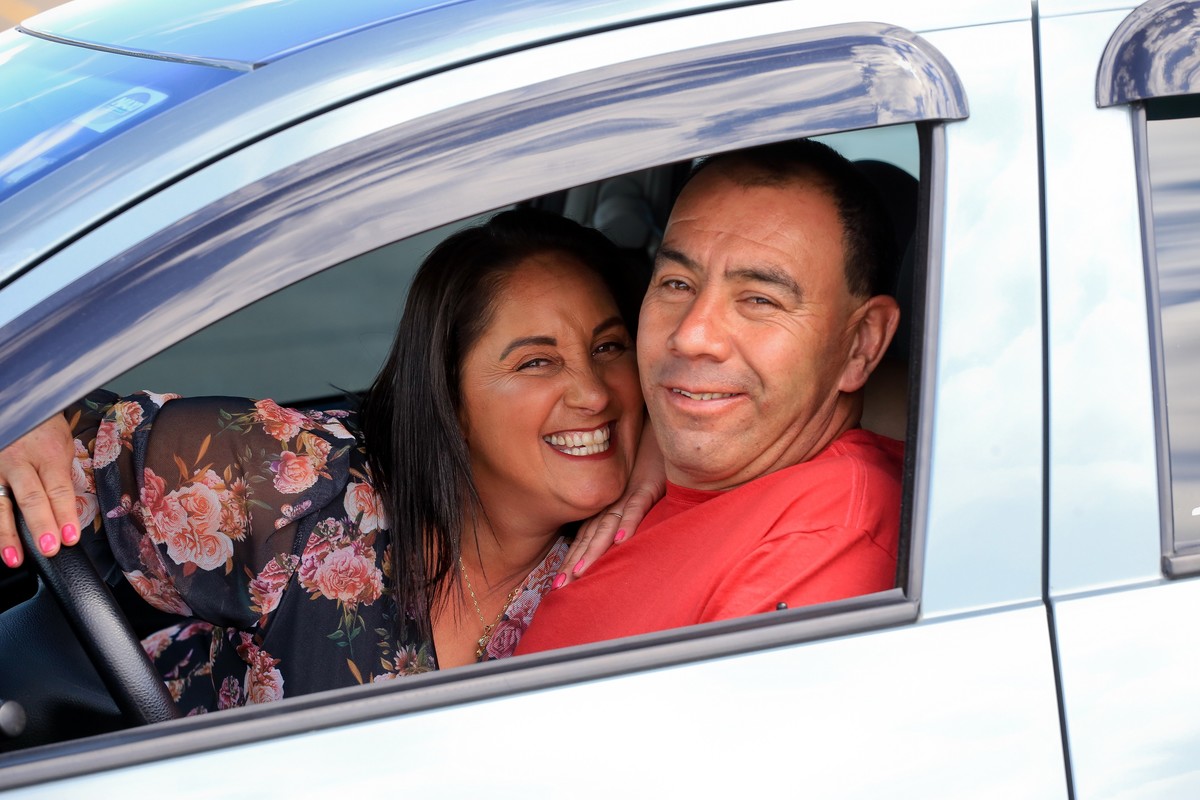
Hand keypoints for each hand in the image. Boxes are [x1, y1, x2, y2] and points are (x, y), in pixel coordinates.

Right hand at [0, 414, 80, 568]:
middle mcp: (18, 460)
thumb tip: (66, 511)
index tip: (70, 538)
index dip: (65, 514)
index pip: (58, 489)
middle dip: (41, 525)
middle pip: (31, 497)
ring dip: (6, 534)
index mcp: (47, 452)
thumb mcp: (60, 444)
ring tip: (14, 558)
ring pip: (0, 504)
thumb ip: (60, 475)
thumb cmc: (42, 427)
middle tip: (49, 549)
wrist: (14, 406)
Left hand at [555, 417, 664, 586]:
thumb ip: (623, 516)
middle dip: (575, 562)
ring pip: (607, 526)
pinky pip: (636, 507)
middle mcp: (612, 505)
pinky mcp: (647, 487)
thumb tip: (616, 543)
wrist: (658, 435)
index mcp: (607, 508)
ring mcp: (628, 496)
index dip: (573, 560)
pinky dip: (627, 524)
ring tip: (581, 571)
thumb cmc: (647, 465)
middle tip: (559, 587)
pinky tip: (620, 540)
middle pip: (590, 538)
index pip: (586, 539)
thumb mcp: (632, 494)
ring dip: (594, 549)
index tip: (559, 585)